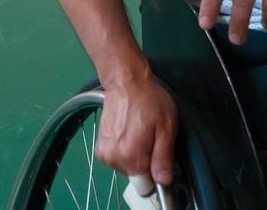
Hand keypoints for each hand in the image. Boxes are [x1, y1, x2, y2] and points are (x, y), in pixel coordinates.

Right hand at [96, 69, 178, 186]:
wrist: (126, 81)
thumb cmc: (148, 99)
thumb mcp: (166, 127)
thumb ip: (164, 158)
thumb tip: (163, 181)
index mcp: (131, 157)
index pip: (146, 185)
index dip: (156, 172)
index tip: (159, 156)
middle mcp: (114, 158)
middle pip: (137, 174)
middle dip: (147, 159)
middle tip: (151, 136)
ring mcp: (105, 152)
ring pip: (127, 165)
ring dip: (135, 153)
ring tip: (139, 130)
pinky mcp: (100, 146)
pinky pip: (118, 157)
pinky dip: (124, 148)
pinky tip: (129, 130)